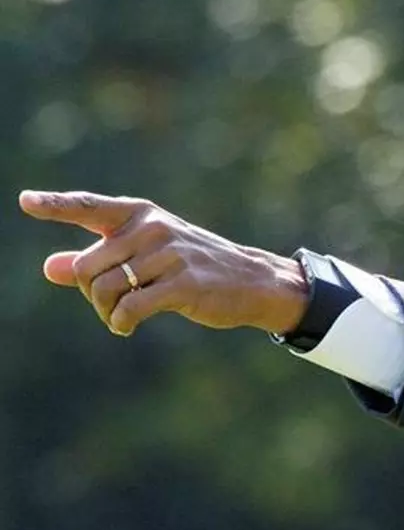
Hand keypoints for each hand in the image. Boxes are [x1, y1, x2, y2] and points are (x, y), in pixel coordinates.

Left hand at [19, 190, 308, 336]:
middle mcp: (152, 228)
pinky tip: (126, 327)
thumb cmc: (194, 267)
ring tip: (121, 319)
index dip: (56, 206)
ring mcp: (169, 254)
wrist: (252, 281)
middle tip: (110, 307)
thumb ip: (99, 260)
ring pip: (107, 289)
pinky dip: (120, 322)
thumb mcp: (146, 257)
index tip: (24, 201)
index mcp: (141, 215)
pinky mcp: (182, 283)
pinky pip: (129, 308)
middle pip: (89, 266)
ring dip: (106, 312)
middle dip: (92, 294)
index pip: (90, 207)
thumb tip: (51, 268)